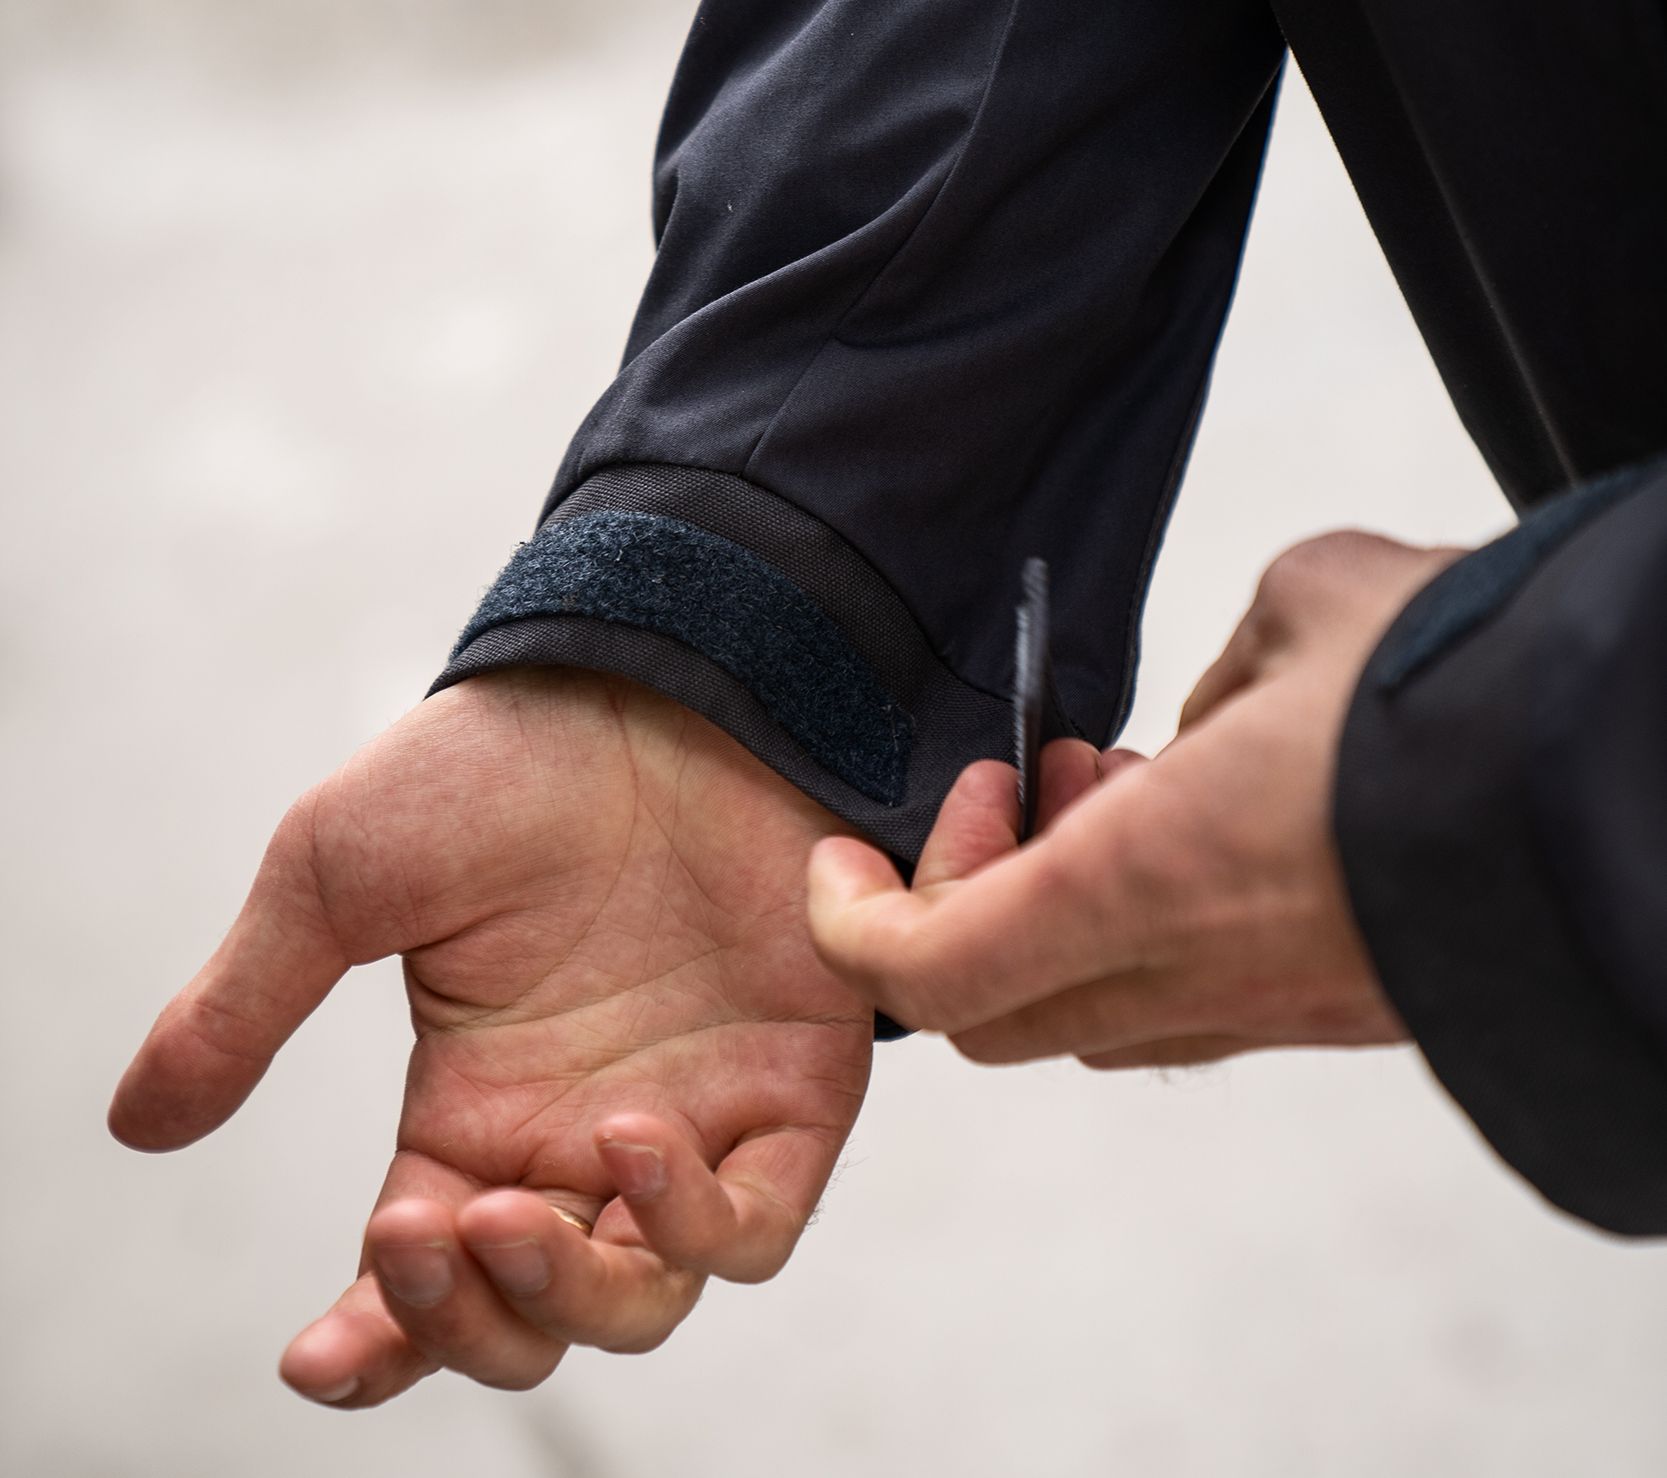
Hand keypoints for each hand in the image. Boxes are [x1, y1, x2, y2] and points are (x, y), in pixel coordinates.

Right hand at [110, 669, 870, 1405]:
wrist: (651, 682)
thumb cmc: (498, 768)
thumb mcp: (341, 879)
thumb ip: (246, 1006)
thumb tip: (133, 1126)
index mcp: (476, 1109)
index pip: (423, 1274)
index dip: (377, 1338)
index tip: (316, 1357)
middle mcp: (582, 1135)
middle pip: (535, 1318)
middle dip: (473, 1324)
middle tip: (424, 1234)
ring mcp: (692, 1118)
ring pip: (645, 1299)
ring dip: (570, 1294)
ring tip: (506, 1209)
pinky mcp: (793, 1085)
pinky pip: (757, 1223)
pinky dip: (698, 1223)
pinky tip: (630, 1135)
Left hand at [807, 531, 1460, 1068]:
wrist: (1637, 789)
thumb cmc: (1464, 677)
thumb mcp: (1303, 611)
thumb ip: (1221, 677)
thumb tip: (1208, 736)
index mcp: (1143, 884)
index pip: (930, 971)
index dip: (854, 921)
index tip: (842, 849)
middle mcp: (1194, 977)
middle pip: (990, 1013)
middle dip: (961, 901)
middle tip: (1015, 786)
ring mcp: (1270, 1012)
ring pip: (1084, 1010)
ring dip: (1053, 911)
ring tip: (1113, 783)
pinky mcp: (1335, 1013)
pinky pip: (1184, 999)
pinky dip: (1139, 927)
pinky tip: (1202, 820)